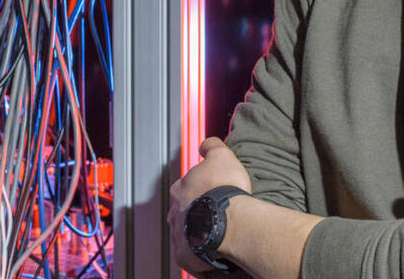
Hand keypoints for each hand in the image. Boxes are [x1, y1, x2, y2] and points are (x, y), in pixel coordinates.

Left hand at [168, 137, 252, 274]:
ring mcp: (177, 235)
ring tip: (219, 236)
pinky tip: (216, 255)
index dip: (201, 192)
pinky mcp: (184, 256)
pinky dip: (201, 257)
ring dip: (199, 235)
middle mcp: (174, 212)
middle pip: (184, 213)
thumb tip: (206, 144)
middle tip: (218, 217)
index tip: (214, 195)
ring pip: (186, 235)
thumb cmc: (224, 190)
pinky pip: (191, 258)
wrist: (229, 221)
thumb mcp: (222, 156)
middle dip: (197, 215)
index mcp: (180, 189)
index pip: (186, 189)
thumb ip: (211, 146)